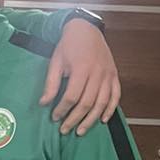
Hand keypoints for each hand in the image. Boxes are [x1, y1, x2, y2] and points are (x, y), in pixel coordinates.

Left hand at [43, 19, 119, 135]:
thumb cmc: (69, 45)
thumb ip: (51, 83)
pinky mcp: (114, 75)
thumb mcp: (55, 61)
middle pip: (87, 103)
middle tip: (64, 130)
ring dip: (91, 120)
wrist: (86, 28)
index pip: (72, 96)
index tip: (54, 117)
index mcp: (82, 69)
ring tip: (80, 131)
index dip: (62, 109)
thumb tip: (44, 103)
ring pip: (102, 103)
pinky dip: (110, 109)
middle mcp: (98, 73)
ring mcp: (108, 75)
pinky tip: (103, 120)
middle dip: (74, 119)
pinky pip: (115, 96)